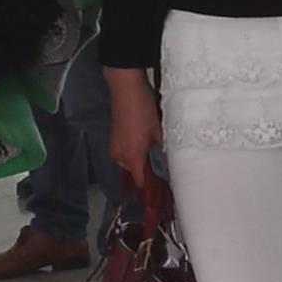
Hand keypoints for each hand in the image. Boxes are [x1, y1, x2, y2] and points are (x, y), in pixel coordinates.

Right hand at [104, 68, 161, 189]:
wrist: (126, 88)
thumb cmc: (142, 109)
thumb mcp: (159, 132)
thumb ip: (162, 152)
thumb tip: (168, 165)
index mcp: (131, 157)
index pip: (139, 182)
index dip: (150, 189)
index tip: (160, 194)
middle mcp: (119, 156)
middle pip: (133, 173)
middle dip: (145, 172)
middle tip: (161, 171)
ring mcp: (114, 146)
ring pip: (128, 162)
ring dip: (139, 161)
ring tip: (154, 153)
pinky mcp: (113, 138)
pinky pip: (124, 152)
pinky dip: (133, 152)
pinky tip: (144, 142)